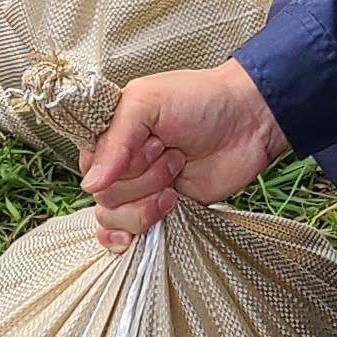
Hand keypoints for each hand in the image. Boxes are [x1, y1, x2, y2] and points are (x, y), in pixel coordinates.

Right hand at [82, 63, 287, 244]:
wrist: (248, 121)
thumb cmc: (200, 100)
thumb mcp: (148, 102)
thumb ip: (115, 140)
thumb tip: (90, 187)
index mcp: (113, 133)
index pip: (87, 165)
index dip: (114, 162)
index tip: (147, 143)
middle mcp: (122, 163)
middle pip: (104, 195)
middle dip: (141, 177)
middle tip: (171, 152)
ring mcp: (141, 189)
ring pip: (115, 217)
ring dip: (147, 202)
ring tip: (177, 173)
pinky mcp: (161, 211)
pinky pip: (128, 234)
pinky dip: (128, 236)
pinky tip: (134, 235)